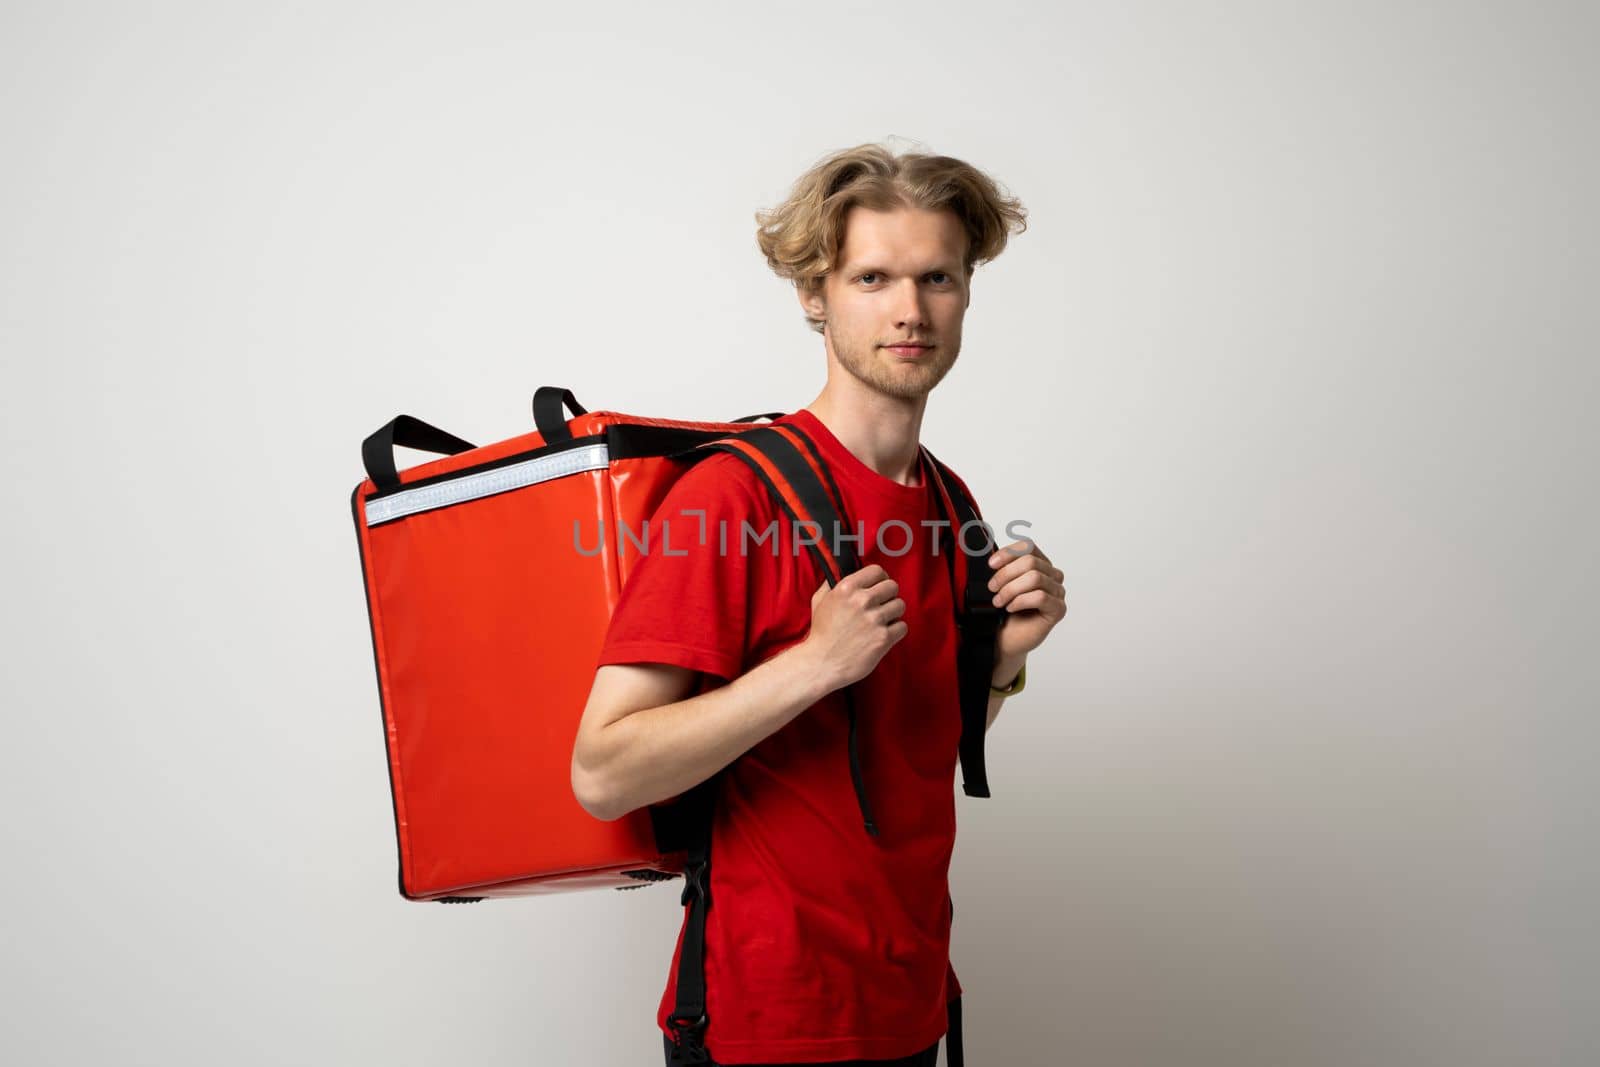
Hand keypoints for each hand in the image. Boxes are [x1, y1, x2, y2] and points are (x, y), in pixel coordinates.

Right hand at [803, 564, 907, 691]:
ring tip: (882, 622)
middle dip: (888, 596)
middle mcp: (862, 601)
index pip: (877, 571)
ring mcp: (874, 619)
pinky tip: (884, 634)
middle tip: (882, 606)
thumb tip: (842, 571)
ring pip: (900, 605)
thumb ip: (833, 583)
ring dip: (893, 613)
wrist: (822, 663)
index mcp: (847, 588)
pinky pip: (903, 626)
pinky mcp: (883, 638)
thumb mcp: (819, 601)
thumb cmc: (821, 634)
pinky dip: (896, 631)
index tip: (879, 587)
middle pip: (893, 586)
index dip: (880, 579)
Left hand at [986, 539, 1065, 662]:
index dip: (1008, 553)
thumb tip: (991, 555)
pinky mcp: (1058, 609)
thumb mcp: (1001, 584)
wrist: (1006, 639)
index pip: (1029, 547)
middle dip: (1005, 574)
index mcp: (1040, 564)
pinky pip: (1040, 597)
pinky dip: (1020, 601)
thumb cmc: (1005, 611)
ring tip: (999, 601)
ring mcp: (1058, 593)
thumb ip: (1003, 567)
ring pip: (1035, 578)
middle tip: (992, 588)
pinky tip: (1011, 608)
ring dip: (1011, 590)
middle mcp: (1053, 576)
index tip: (991, 564)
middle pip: (1030, 562)